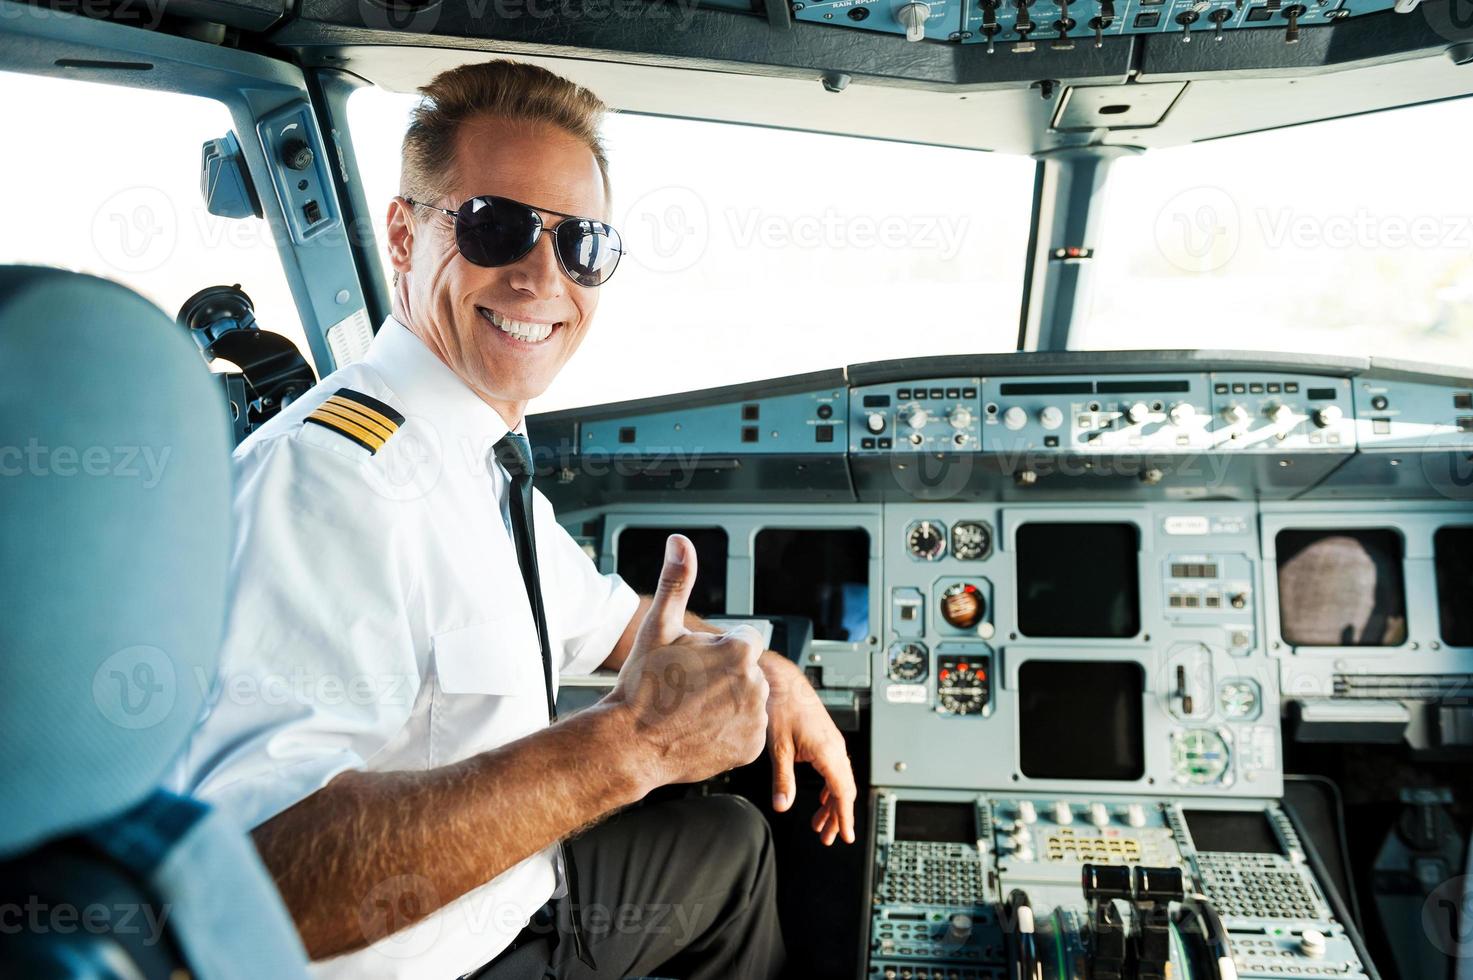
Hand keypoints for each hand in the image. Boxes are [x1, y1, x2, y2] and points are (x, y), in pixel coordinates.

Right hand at [606, 535, 768, 787]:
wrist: (629, 744)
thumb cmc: (642, 686)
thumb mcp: (658, 626)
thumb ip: (677, 581)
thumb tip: (680, 542)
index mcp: (739, 651)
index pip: (744, 639)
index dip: (717, 649)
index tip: (693, 663)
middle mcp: (756, 684)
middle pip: (746, 669)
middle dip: (723, 675)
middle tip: (687, 688)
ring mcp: (755, 719)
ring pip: (747, 699)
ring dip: (727, 702)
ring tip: (691, 710)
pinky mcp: (751, 747)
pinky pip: (747, 731)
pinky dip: (729, 731)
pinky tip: (700, 729)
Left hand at [764, 654, 856, 844]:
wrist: (782, 679)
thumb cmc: (781, 705)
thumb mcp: (779, 747)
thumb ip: (783, 779)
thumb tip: (782, 804)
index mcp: (828, 751)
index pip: (842, 793)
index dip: (844, 817)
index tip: (846, 836)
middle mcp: (835, 747)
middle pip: (844, 790)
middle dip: (838, 816)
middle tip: (829, 837)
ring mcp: (832, 742)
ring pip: (839, 780)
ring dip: (832, 803)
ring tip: (821, 824)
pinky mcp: (825, 739)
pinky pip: (834, 769)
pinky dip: (830, 787)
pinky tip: (822, 798)